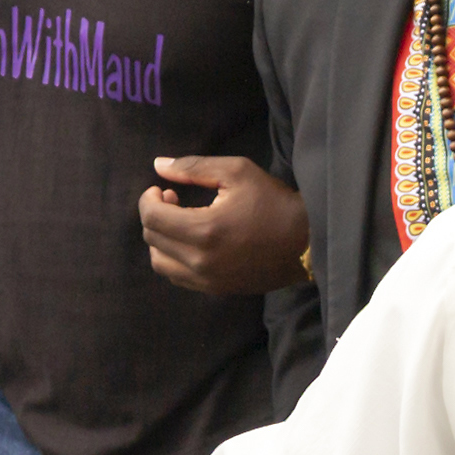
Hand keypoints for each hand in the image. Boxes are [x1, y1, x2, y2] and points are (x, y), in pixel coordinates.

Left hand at [139, 154, 308, 295]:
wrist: (306, 243)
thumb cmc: (273, 202)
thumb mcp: (236, 172)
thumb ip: (193, 168)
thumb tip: (158, 165)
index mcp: (204, 229)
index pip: (152, 217)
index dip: (148, 199)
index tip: (162, 189)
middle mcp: (200, 260)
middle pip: (152, 239)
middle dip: (155, 215)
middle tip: (174, 199)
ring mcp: (207, 279)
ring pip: (159, 262)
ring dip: (160, 240)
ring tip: (180, 222)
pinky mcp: (215, 289)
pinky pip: (177, 277)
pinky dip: (173, 258)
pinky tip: (190, 242)